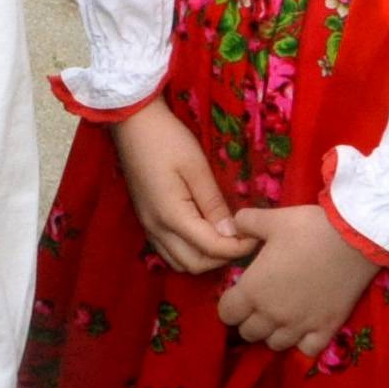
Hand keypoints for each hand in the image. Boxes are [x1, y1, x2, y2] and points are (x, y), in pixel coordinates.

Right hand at [109, 99, 252, 274]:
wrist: (131, 123)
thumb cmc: (167, 139)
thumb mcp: (196, 167)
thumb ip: (214, 204)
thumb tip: (233, 233)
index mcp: (172, 216)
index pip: (212, 248)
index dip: (238, 247)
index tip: (257, 235)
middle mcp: (157, 228)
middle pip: (195, 264)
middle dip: (223, 258)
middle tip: (243, 237)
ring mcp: (149, 226)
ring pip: (180, 262)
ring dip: (205, 258)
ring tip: (225, 238)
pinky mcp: (146, 220)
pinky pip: (169, 251)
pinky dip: (189, 252)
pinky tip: (203, 234)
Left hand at [211, 204, 381, 355]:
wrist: (353, 239)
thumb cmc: (307, 228)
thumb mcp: (271, 220)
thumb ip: (246, 223)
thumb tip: (233, 227)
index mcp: (254, 290)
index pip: (226, 313)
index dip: (229, 304)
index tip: (238, 294)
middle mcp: (273, 315)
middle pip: (248, 333)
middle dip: (248, 320)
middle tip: (258, 304)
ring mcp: (300, 326)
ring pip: (275, 344)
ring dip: (273, 332)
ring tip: (280, 316)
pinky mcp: (326, 330)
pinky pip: (306, 351)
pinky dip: (302, 343)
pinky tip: (305, 327)